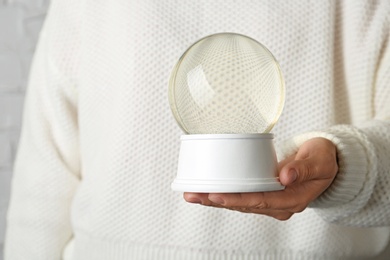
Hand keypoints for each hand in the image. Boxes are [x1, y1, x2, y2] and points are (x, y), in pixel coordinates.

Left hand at [184, 137, 338, 219]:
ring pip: (239, 203)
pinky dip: (224, 194)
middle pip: (244, 205)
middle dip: (217, 201)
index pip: (260, 201)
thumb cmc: (322, 158)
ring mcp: (271, 202)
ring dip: (215, 199)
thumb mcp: (319, 161)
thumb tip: (286, 177)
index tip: (216, 195)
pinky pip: (241, 197)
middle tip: (193, 194)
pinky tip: (207, 191)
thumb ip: (304, 169)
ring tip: (192, 193)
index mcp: (293, 200)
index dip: (237, 199)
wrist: (324, 160)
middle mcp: (279, 205)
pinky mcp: (264, 194)